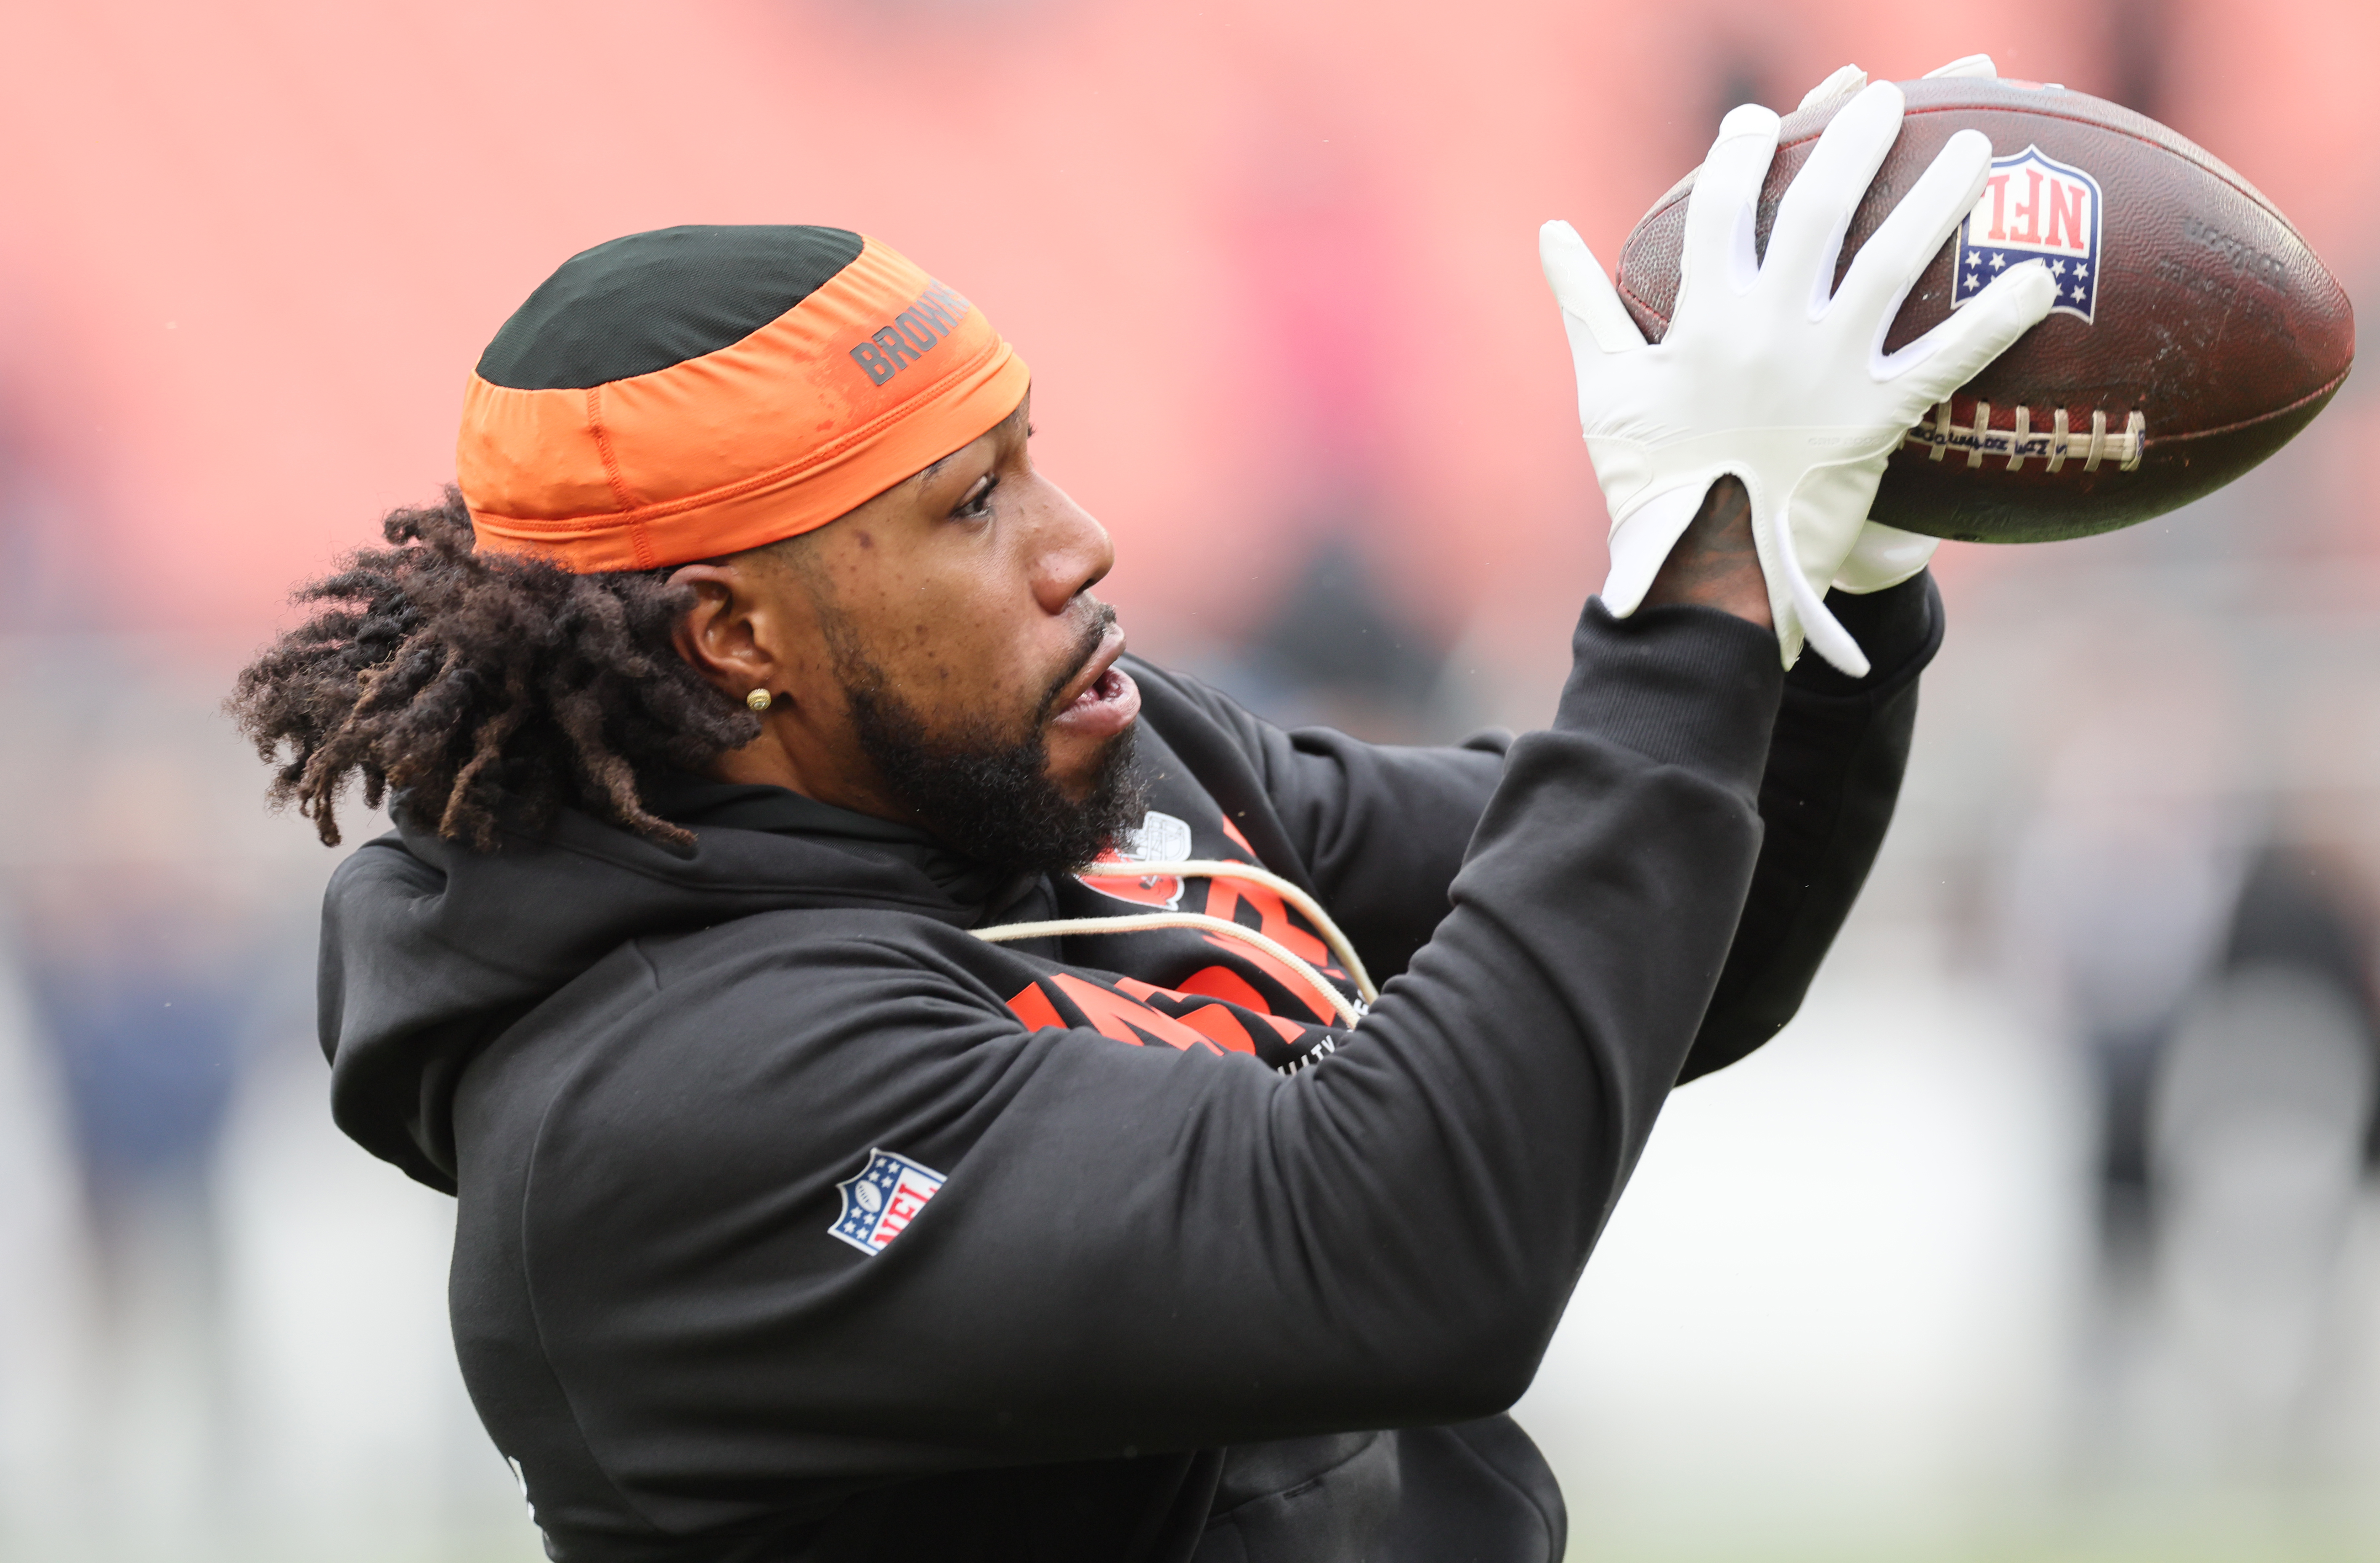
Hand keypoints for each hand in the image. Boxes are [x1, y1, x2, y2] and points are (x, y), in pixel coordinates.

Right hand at [1540, 81, 2054, 672]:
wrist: (1700, 572)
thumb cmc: (1648, 482)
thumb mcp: (1604, 389)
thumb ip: (1584, 306)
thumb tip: (1549, 234)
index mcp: (1701, 317)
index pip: (1721, 206)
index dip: (1740, 151)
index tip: (1760, 118)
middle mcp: (1767, 329)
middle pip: (1817, 209)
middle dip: (1854, 142)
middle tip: (1891, 99)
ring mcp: (1825, 370)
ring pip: (1889, 262)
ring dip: (1934, 197)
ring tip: (1972, 146)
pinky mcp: (1873, 417)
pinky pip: (1945, 359)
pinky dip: (1995, 320)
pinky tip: (2041, 280)